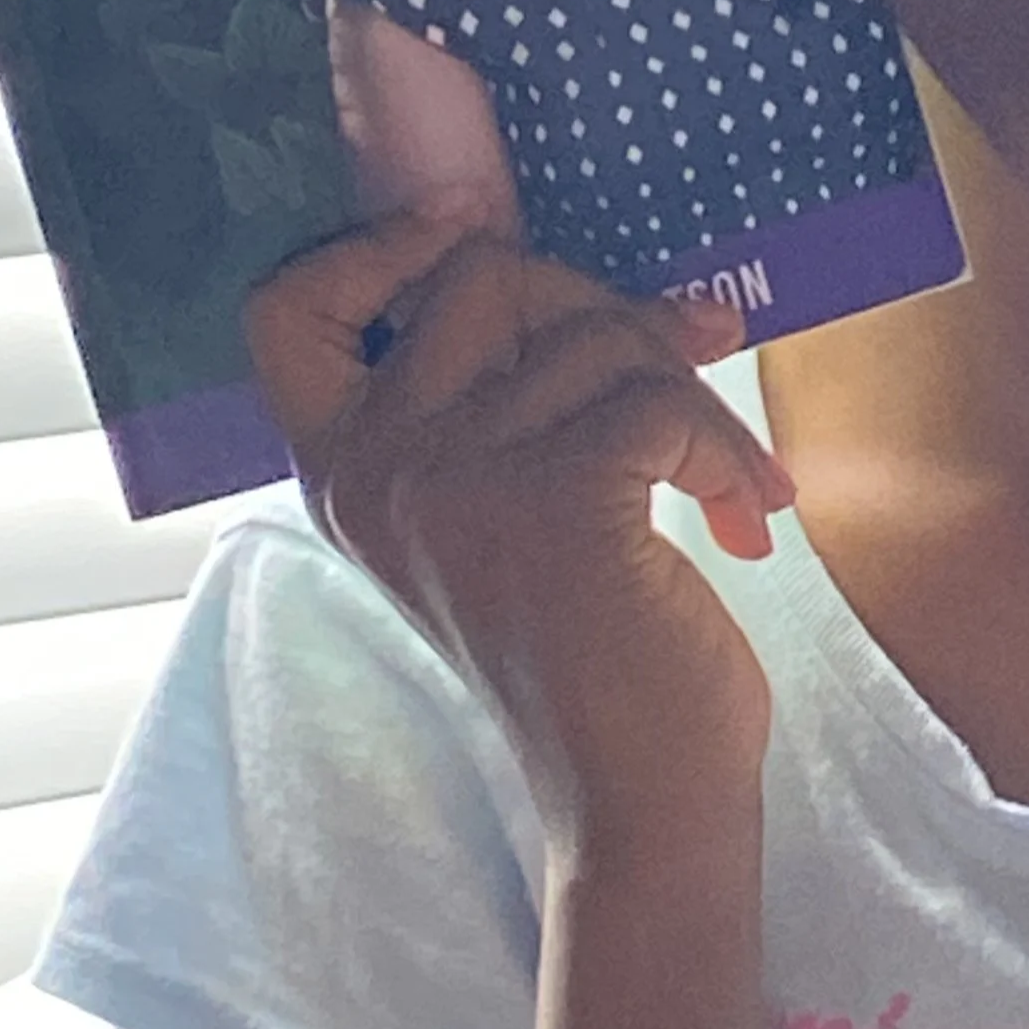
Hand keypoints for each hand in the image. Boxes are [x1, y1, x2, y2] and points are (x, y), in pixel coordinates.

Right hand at [245, 215, 793, 841]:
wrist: (639, 801)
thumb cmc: (594, 658)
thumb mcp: (509, 514)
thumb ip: (518, 403)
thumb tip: (667, 291)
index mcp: (345, 474)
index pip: (285, 312)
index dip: (372, 245)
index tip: (470, 227)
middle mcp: (378, 470)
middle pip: (480, 276)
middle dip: (603, 307)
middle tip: (685, 363)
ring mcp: (455, 483)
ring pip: (592, 333)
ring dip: (687, 393)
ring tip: (726, 480)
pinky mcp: (552, 500)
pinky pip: (662, 398)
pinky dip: (727, 448)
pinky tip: (743, 518)